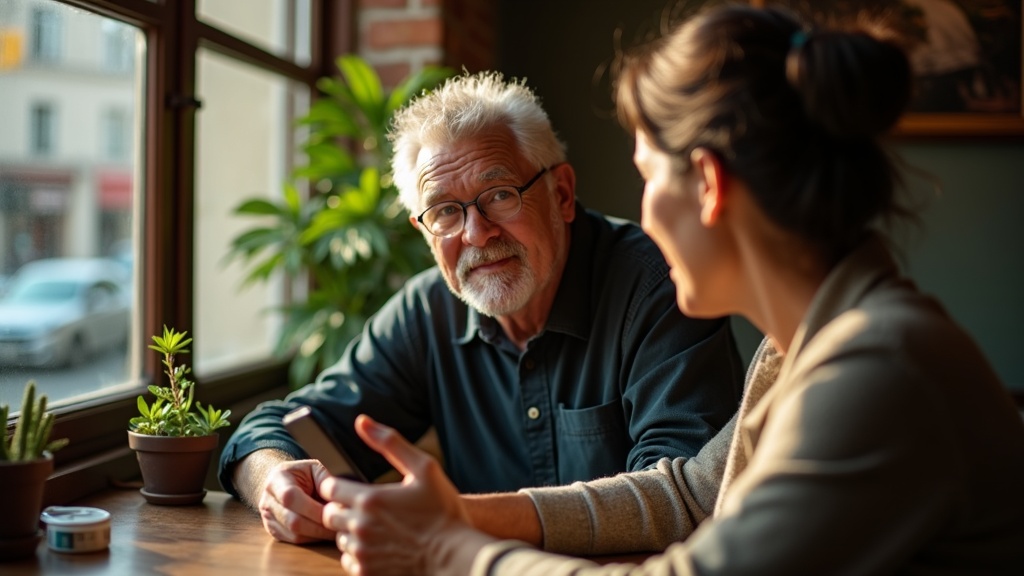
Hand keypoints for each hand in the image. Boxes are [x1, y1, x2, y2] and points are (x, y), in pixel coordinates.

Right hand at [259, 458, 336, 543]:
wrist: (281, 482)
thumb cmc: (301, 474)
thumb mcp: (313, 468)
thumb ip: (324, 479)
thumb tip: (338, 498)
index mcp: (276, 480)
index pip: (290, 497)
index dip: (312, 508)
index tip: (333, 512)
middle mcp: (268, 501)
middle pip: (293, 521)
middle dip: (319, 526)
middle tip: (340, 525)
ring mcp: (268, 519)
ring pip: (294, 534)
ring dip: (318, 535)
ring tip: (335, 530)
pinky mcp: (274, 531)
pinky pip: (294, 541)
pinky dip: (313, 539)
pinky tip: (325, 533)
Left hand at [319, 415, 472, 575]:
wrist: (455, 555)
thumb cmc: (443, 510)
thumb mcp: (424, 468)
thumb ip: (390, 443)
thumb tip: (362, 422)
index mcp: (369, 499)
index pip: (330, 488)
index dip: (339, 486)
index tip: (353, 489)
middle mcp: (359, 526)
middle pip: (329, 514)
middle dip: (342, 508)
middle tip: (367, 509)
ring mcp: (362, 552)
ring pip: (339, 538)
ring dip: (351, 531)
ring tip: (377, 528)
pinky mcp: (367, 572)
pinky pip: (348, 560)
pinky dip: (358, 553)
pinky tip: (380, 546)